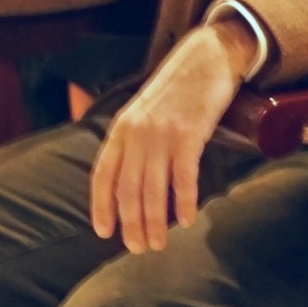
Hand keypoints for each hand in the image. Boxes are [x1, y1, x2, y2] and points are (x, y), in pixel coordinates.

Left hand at [89, 16, 247, 253]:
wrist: (205, 58)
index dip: (101, 207)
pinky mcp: (189, 135)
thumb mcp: (142, 113)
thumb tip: (131, 181)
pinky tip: (185, 220)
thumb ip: (133, 142)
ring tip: (159, 244)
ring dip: (154, 222)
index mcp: (120, 130)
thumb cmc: (177, 90)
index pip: (103, 176)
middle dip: (131, 224)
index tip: (105, 233)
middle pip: (127, 190)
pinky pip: (183, 178)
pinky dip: (183, 203)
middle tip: (138, 248)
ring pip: (152, 190)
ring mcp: (162, 135)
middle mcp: (136, 134)